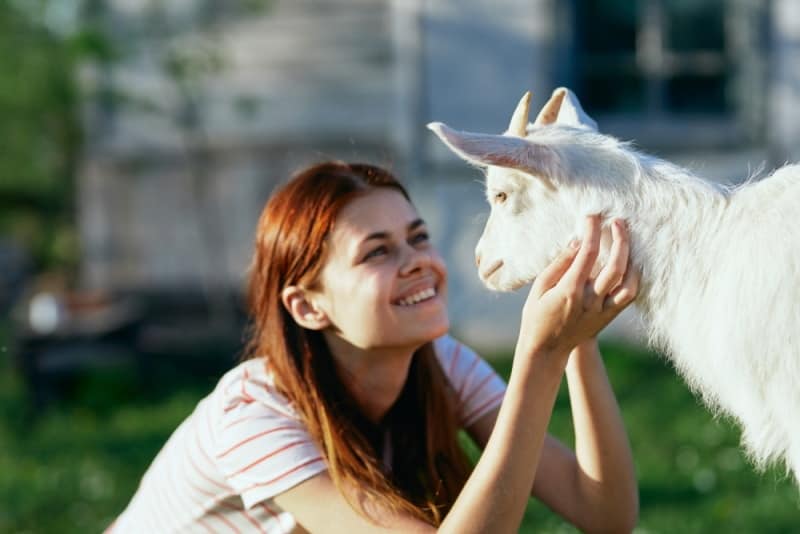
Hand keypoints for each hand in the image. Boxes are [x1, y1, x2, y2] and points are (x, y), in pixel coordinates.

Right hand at [517, 215, 638, 363]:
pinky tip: (630, 262)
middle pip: (616, 265)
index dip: (592, 231)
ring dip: (632, 257)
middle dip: (620, 239)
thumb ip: (559, 264)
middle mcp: (590, 300)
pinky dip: (634, 276)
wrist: (546, 350)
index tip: (592, 216)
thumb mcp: (540, 287)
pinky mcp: (608, 317)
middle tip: (618, 221)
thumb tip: (577, 241)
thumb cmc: (537, 316)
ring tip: (626, 240)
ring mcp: (602, 310)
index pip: (588, 254)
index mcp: (570, 291)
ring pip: (628, 281)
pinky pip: (629, 295)